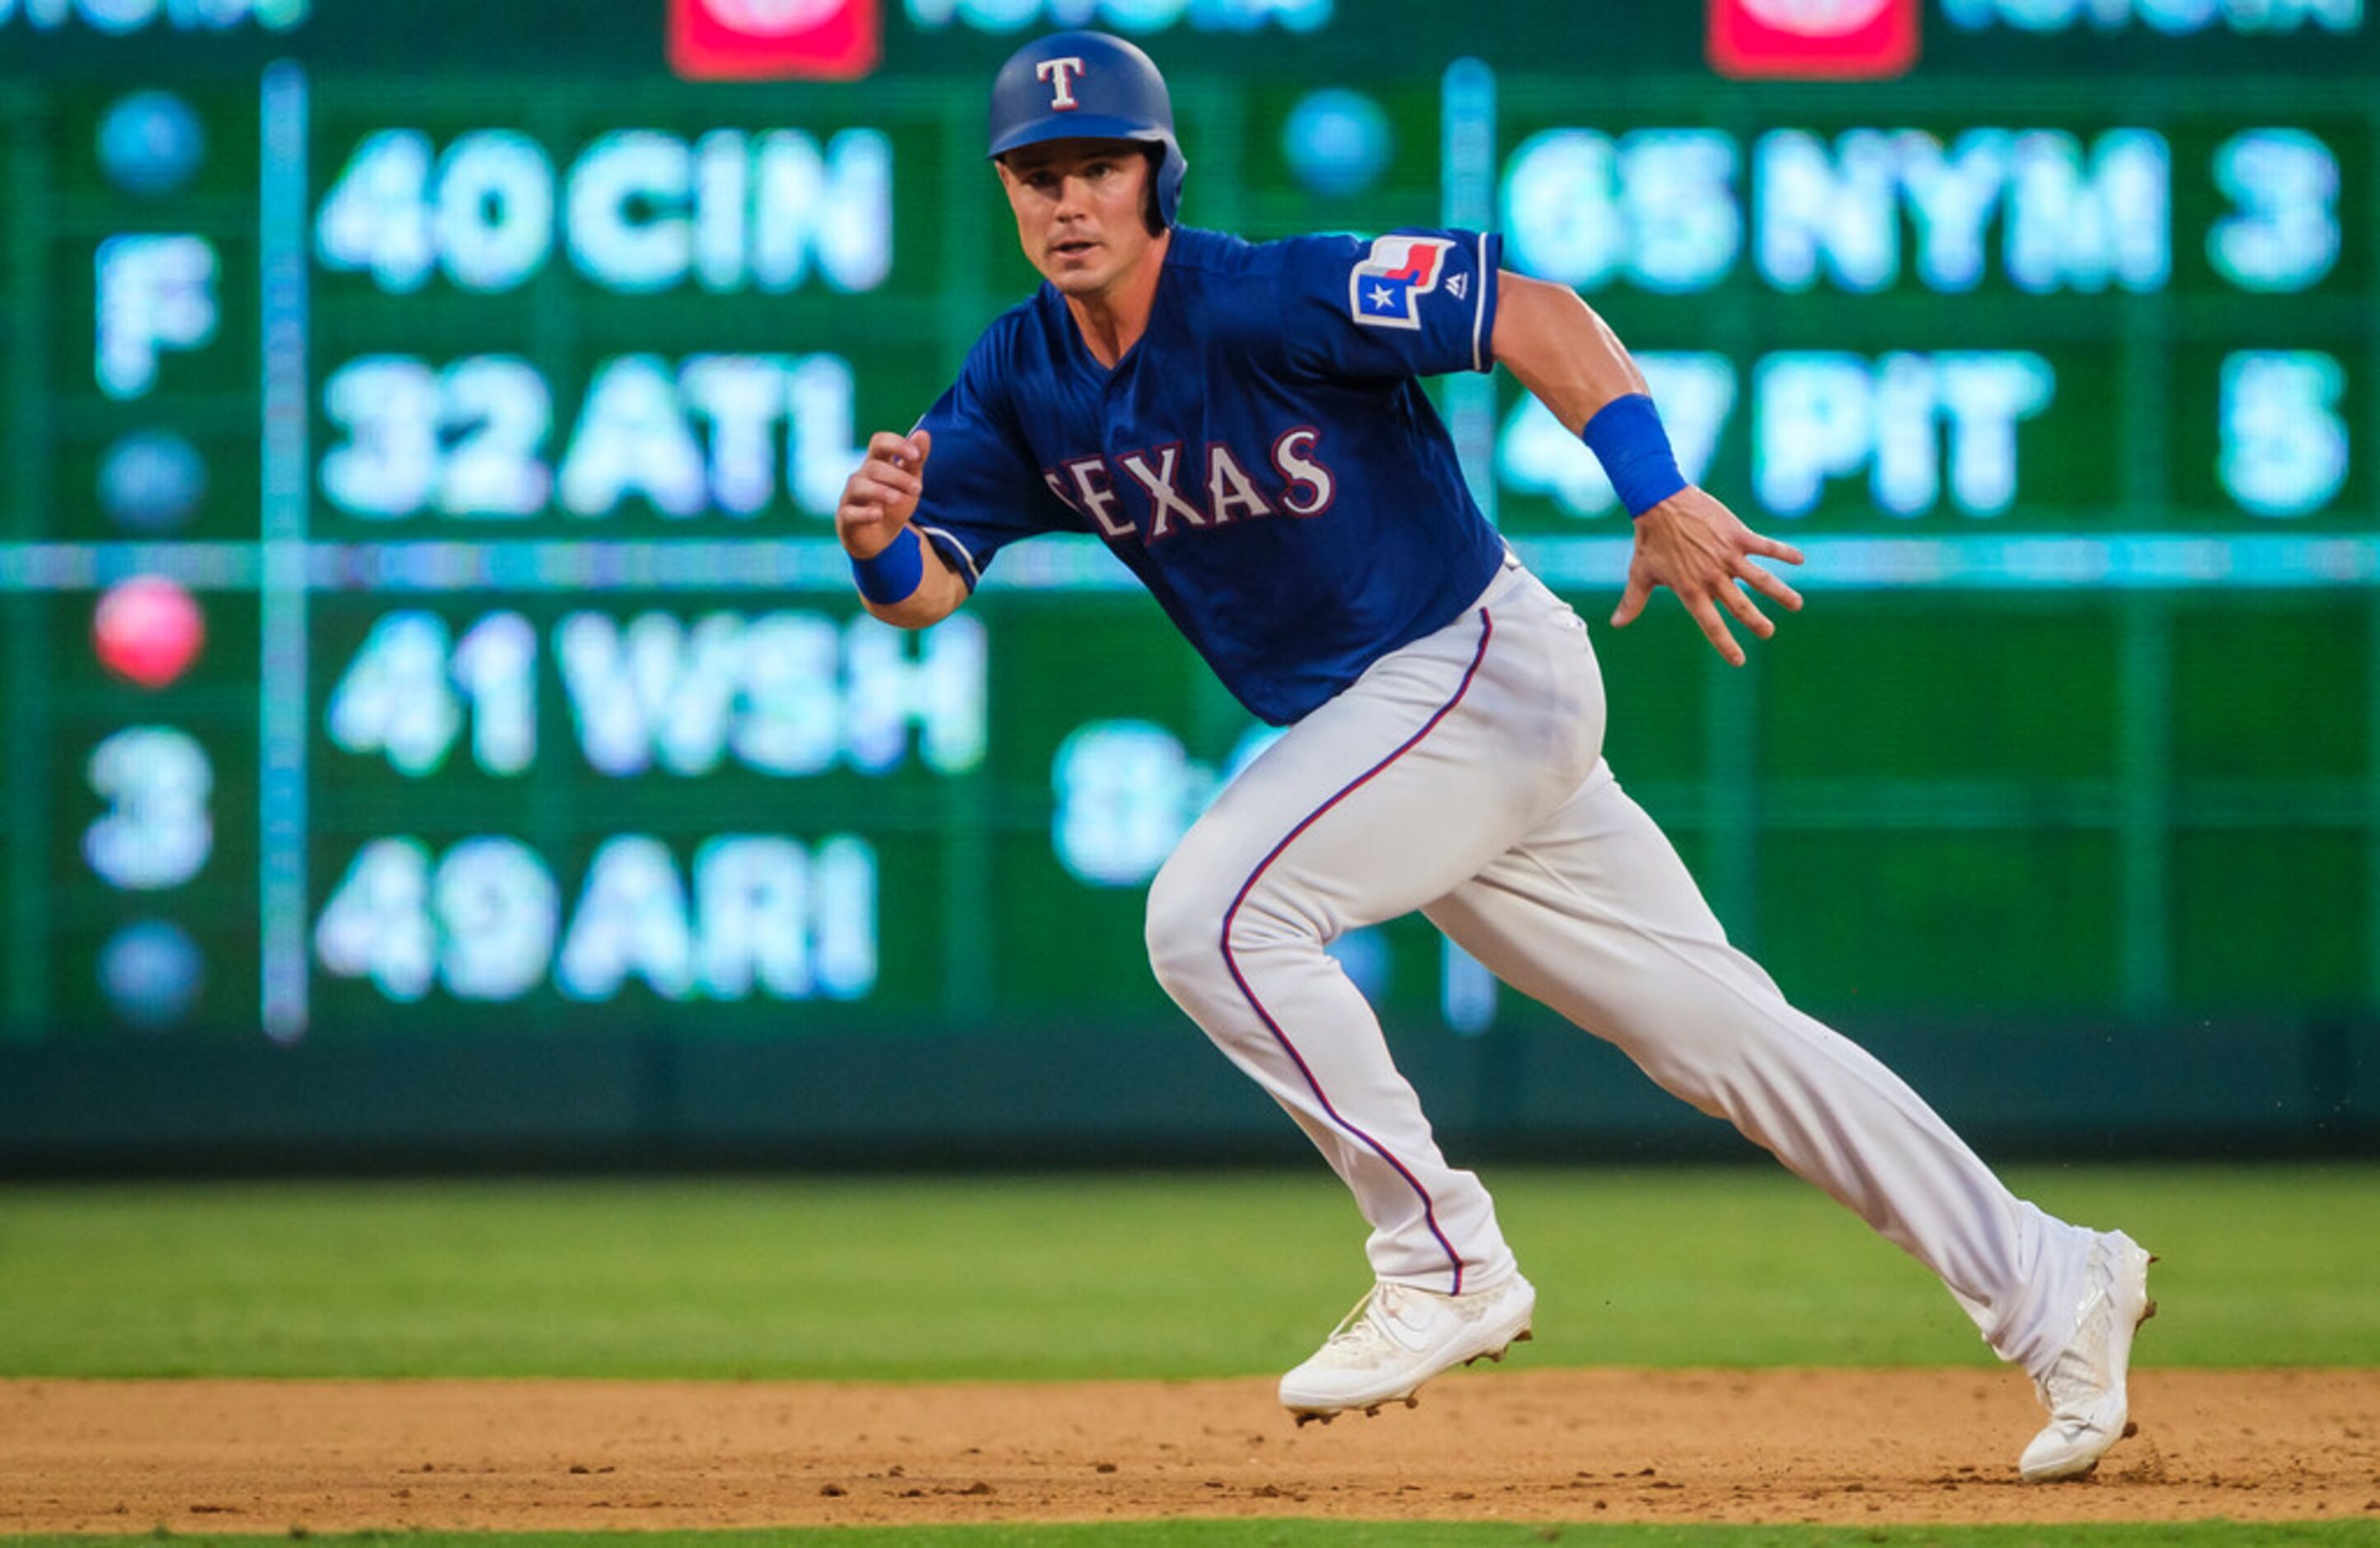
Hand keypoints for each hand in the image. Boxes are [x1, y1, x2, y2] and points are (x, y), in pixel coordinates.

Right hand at [836, 429, 932, 557]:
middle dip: (897, 476)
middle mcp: (861, 477)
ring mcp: (851, 497)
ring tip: (898, 499)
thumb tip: (923, 433)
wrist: (880, 538)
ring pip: (858, 486)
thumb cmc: (894, 504)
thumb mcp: (910, 482)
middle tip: (918, 489)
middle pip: (874, 467)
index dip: (896, 444)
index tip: (916, 455)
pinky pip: (849, 512)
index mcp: (877, 463)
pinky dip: (864, 513)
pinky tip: (878, 515)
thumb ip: (915, 461)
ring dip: (880, 491)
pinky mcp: (846, 518)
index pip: (879, 442)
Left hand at [1610, 486, 1804, 665]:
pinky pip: (1765, 545)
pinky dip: (1783, 552)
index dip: (1724, 643)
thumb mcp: (1640, 573)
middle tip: (1768, 633)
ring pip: (1759, 578)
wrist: (1659, 501)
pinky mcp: (1736, 534)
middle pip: (1739, 605)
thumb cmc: (1649, 540)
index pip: (1710, 623)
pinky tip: (1801, 560)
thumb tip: (1616, 624)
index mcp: (1690, 589)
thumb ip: (1633, 602)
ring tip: (1797, 605)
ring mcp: (1726, 555)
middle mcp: (1711, 576)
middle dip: (1755, 621)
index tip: (1738, 661)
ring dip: (1779, 592)